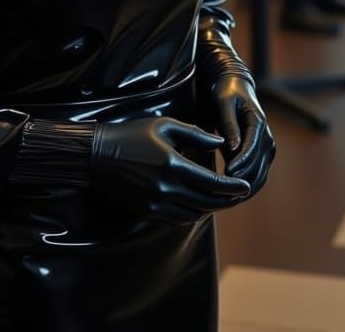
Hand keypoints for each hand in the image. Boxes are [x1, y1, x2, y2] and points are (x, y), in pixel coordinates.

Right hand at [92, 117, 250, 223]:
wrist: (98, 156)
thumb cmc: (132, 135)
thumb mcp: (164, 126)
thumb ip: (195, 134)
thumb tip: (219, 142)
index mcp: (173, 165)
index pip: (211, 184)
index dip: (231, 187)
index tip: (246, 186)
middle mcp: (166, 189)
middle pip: (206, 203)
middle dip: (226, 201)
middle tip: (240, 195)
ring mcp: (156, 203)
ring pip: (194, 214)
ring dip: (211, 209)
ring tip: (223, 200)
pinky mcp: (148, 211)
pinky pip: (178, 219)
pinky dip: (193, 214)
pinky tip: (200, 205)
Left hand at [210, 75, 274, 195]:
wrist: (236, 89)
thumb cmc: (226, 94)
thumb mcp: (223, 103)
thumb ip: (229, 125)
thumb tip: (233, 148)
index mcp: (258, 124)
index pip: (250, 150)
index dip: (239, 165)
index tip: (225, 175)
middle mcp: (267, 139)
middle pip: (257, 169)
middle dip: (240, 183)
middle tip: (220, 194)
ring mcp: (267, 150)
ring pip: (259, 178)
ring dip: (243, 191)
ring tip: (222, 198)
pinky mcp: (262, 157)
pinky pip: (256, 178)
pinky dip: (245, 188)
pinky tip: (227, 195)